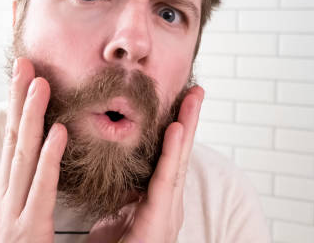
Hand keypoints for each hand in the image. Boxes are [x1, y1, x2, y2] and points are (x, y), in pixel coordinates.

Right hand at [0, 58, 67, 242]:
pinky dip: (48, 158)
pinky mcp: (29, 233)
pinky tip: (58, 131)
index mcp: (8, 196)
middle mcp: (5, 200)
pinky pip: (41, 190)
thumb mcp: (22, 221)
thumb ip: (29, 193)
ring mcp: (14, 216)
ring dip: (30, 116)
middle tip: (24, 63)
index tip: (25, 77)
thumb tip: (38, 163)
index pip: (12, 143)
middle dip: (17, 100)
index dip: (17, 108)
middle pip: (12, 140)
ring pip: (22, 157)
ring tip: (39, 82)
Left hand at [87, 86, 203, 242]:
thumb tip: (120, 171)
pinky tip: (177, 129)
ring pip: (177, 162)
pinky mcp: (160, 222)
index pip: (167, 157)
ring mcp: (167, 213)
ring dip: (187, 128)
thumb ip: (123, 193)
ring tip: (192, 99)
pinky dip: (172, 153)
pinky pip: (165, 181)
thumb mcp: (117, 215)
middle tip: (196, 90)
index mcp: (157, 201)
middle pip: (178, 154)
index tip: (178, 101)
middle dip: (189, 121)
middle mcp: (167, 205)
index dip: (175, 128)